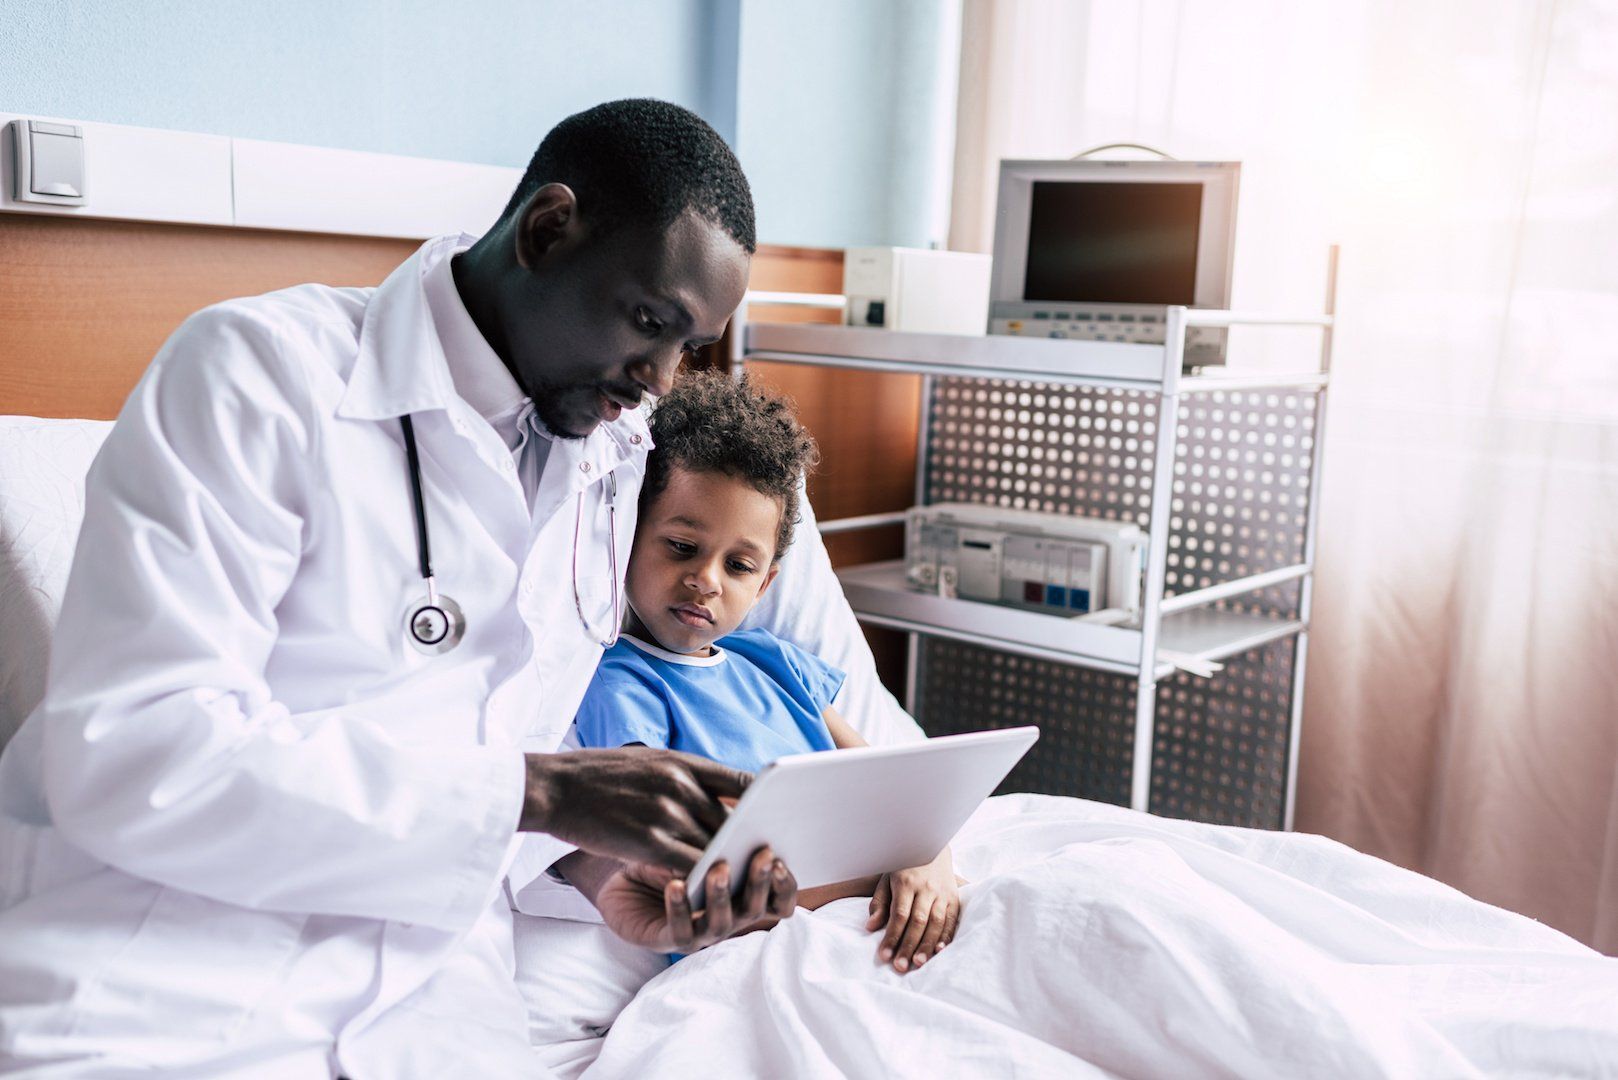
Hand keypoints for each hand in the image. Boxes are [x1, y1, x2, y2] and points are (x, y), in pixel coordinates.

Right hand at [520, 748, 749, 871]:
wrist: (551, 786)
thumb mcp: (646, 761)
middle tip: (763, 860)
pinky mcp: (649, 843)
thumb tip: (713, 797)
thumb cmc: (594, 777)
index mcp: (681, 762)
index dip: (763, 801)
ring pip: (715, 846)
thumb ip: (681, 777)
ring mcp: (666, 813)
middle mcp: (680, 784)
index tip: (775, 817)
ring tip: (741, 882)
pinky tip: (708, 892)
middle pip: (733, 819)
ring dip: (728, 865)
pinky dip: (704, 881)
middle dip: (748, 840)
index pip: (741, 778)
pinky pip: (692, 866)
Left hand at [593, 846, 797, 952]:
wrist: (621, 873)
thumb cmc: (665, 849)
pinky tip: (675, 885)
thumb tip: (747, 811)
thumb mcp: (695, 836)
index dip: (785, 882)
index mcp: (744, 892)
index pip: (778, 896)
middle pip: (756, 909)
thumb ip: (722, 833)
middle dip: (760, 883)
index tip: (779, 856)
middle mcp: (729, 916)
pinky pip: (681, 929)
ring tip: (719, 869)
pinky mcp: (669, 940)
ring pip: (722, 923)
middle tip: (763, 857)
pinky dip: (680, 907)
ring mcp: (700, 932)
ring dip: (723, 895)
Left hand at [866, 847, 962, 972]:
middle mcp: (926, 888)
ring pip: (936, 923)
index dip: (892, 937)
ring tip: (918, 963)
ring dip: (927, 945)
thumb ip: (880, 903)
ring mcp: (942, 892)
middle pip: (918, 922)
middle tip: (900, 966)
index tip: (884, 956)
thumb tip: (871, 927)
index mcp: (906, 883)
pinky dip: (946, 936)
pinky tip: (940, 951)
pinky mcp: (954, 897)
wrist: (931, 845)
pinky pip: (952, 920)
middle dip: (908, 946)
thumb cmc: (903, 866)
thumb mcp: (886, 879)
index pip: (899, 915)